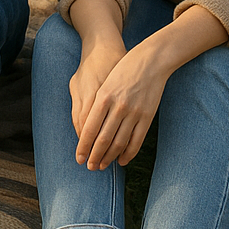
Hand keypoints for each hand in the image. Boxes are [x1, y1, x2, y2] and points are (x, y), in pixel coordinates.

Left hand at [73, 43, 169, 170]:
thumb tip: (85, 126)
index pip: (89, 128)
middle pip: (103, 138)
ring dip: (110, 157)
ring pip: (119, 142)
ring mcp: (134, 112)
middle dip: (95, 155)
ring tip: (102, 166)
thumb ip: (94, 102)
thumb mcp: (103, 82)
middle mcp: (117, 106)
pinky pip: (136, 140)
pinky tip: (121, 160)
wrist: (149, 61)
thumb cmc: (121, 69)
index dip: (84, 146)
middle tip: (89, 167)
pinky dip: (128, 153)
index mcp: (103, 96)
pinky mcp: (147, 117)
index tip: (79, 157)